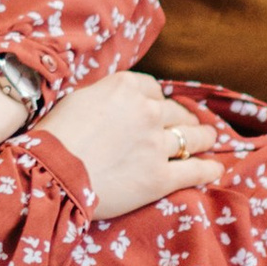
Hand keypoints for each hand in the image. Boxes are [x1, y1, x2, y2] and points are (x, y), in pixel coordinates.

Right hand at [40, 72, 230, 220]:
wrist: (51, 173)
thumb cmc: (54, 136)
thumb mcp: (77, 99)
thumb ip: (105, 96)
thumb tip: (116, 102)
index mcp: (126, 87)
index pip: (153, 89)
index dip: (156, 100)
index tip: (158, 107)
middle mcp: (147, 111)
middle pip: (176, 112)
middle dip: (184, 117)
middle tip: (191, 123)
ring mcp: (156, 145)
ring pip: (191, 138)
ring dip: (204, 138)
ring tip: (211, 139)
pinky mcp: (160, 178)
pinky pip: (194, 171)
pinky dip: (208, 169)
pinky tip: (215, 168)